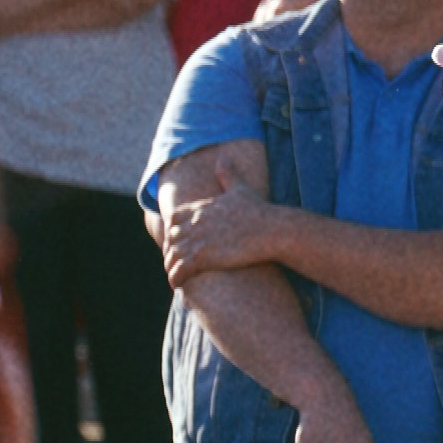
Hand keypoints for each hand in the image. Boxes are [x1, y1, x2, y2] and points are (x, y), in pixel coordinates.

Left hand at [162, 166, 282, 284]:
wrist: (273, 230)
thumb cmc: (259, 211)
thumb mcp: (240, 189)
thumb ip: (227, 174)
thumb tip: (223, 157)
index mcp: (201, 208)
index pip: (174, 218)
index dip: (173, 230)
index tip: (176, 240)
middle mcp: (195, 222)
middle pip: (171, 237)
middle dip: (170, 250)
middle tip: (174, 261)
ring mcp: (198, 240)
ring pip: (172, 255)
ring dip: (170, 266)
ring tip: (174, 275)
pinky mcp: (203, 257)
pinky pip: (180, 269)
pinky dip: (174, 278)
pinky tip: (177, 285)